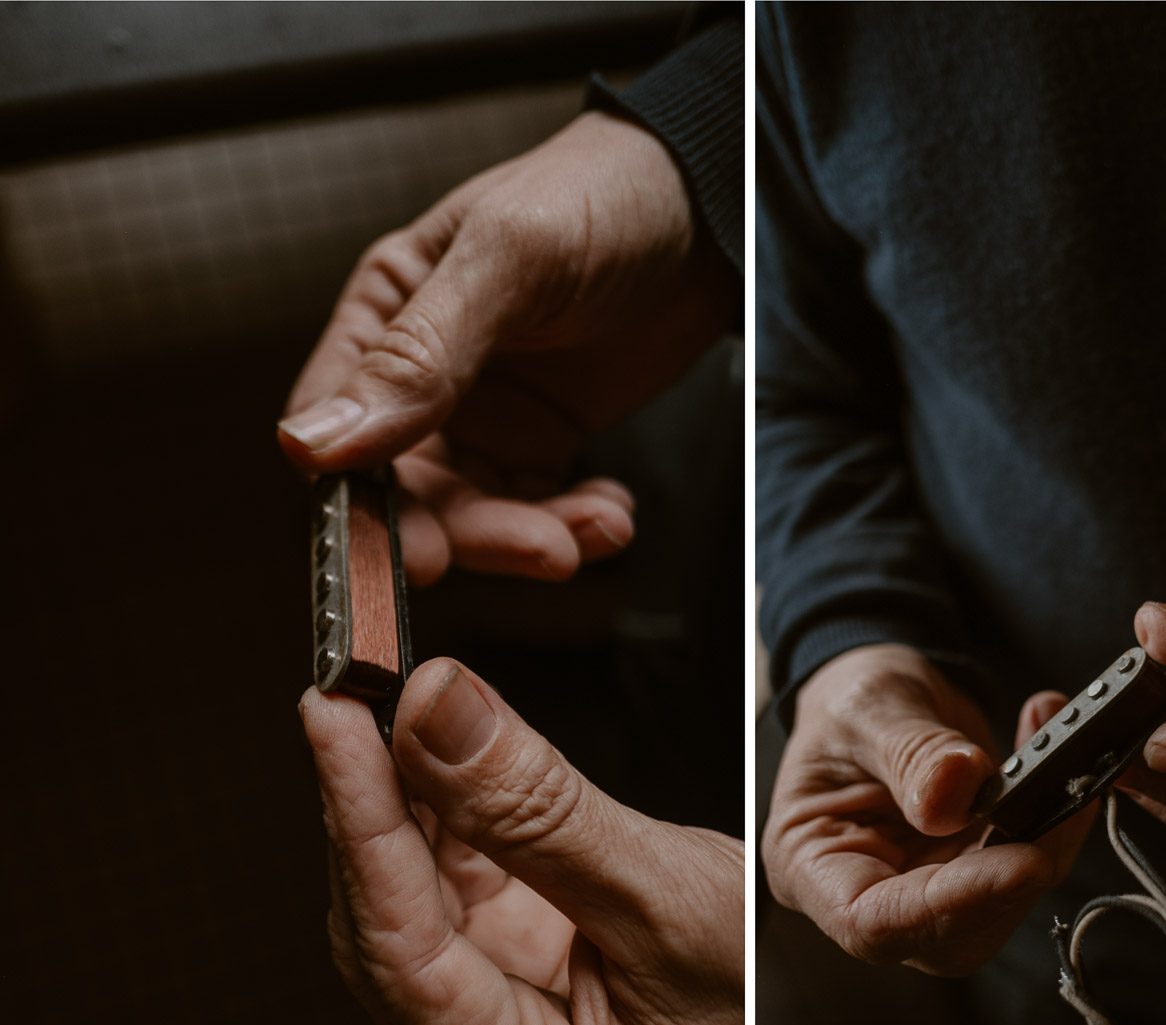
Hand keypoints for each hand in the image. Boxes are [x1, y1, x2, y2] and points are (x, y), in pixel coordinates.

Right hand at [278, 110, 736, 585]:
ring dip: (535, 536)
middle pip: (409, 491)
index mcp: (385, 314)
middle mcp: (423, 375)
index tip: (410, 551)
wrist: (708, 208)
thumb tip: (319, 440)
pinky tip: (612, 510)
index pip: (336, 428)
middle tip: (539, 550)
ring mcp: (486, 412)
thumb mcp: (508, 259)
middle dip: (470, 534)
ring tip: (599, 524)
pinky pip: (539, 506)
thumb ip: (419, 352)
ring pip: (476, 511)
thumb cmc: (599, 194)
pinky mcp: (545, 436)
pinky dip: (575, 522)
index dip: (359, 501)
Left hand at [300, 660, 743, 1024]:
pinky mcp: (511, 967)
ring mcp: (498, 1020)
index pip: (407, 963)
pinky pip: (452, 882)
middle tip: (350, 697)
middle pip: (391, 931)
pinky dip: (442, 808)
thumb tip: (435, 710)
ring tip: (386, 706)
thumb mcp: (671, 896)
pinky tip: (433, 748)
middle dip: (369, 808)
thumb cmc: (773, 999)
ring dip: (399, 800)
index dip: (363, 833)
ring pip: (412, 900)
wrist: (816, 1003)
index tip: (334, 726)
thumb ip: (542, 810)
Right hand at [760, 643, 1096, 975]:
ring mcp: (924, 888)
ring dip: (1046, 844)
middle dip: (1012, 881)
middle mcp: (867, 891)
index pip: (874, 922)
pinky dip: (1054, 820)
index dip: (948, 906)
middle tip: (1057, 805)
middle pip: (946, 932)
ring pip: (998, 908)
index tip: (1019, 863)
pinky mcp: (971, 871)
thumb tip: (957, 791)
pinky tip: (1055, 761)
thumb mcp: (868, 708)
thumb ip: (910, 752)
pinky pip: (1024, 868)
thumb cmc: (847, 702)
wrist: (878, 693)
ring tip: (1057, 761)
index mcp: (811, 864)